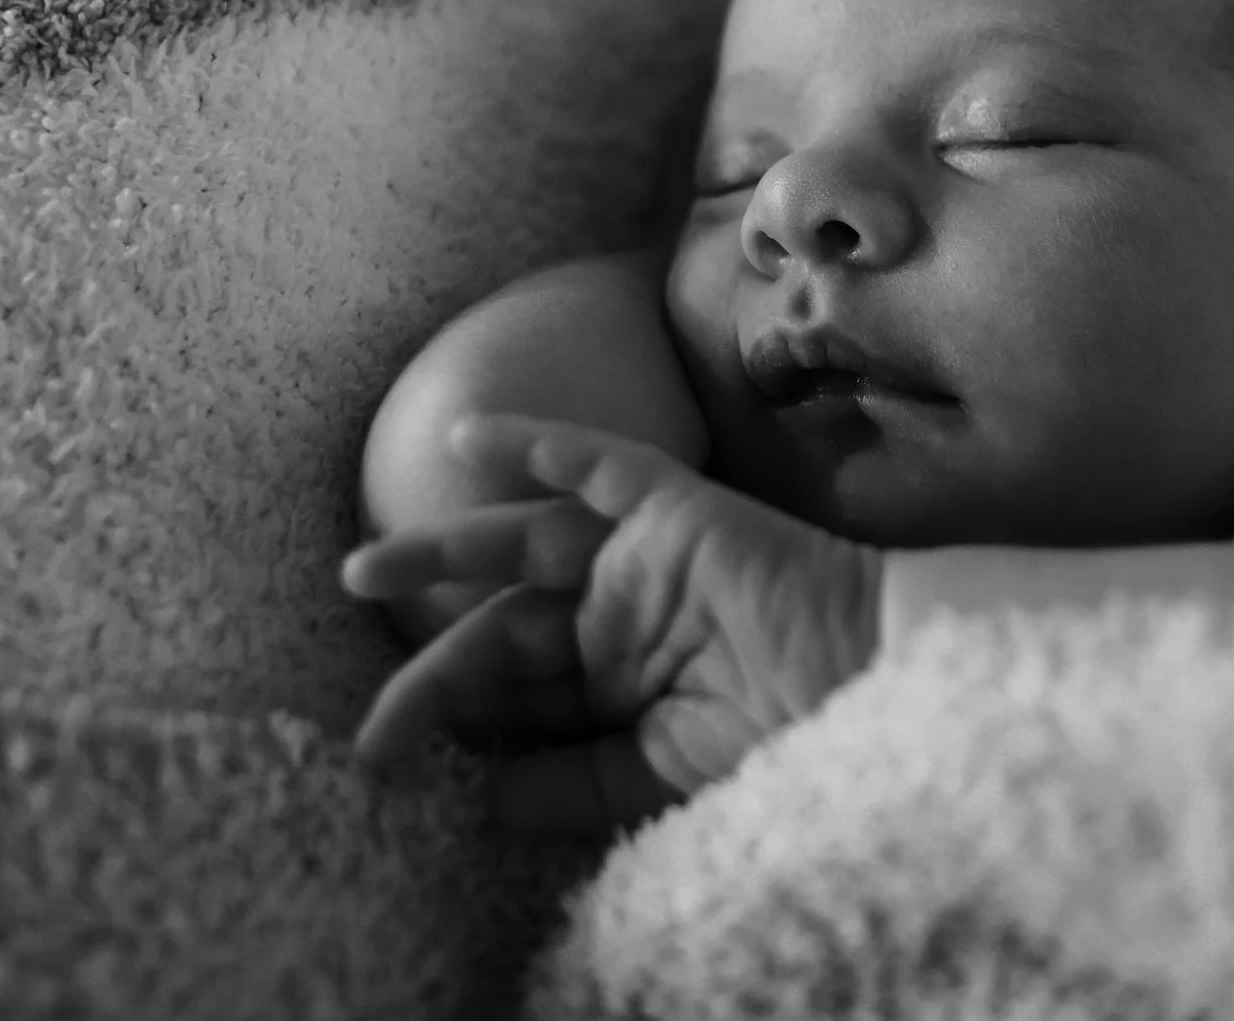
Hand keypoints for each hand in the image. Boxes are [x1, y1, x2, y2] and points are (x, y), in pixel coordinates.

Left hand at [340, 414, 882, 835]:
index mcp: (622, 680)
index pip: (517, 690)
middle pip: (505, 624)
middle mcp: (624, 614)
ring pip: (528, 538)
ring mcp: (648, 558)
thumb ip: (576, 782)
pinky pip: (603, 465)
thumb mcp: (659, 776)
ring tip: (363, 570)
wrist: (869, 683)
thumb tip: (486, 795)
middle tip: (363, 711)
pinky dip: (547, 445)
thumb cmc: (786, 735)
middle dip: (428, 664)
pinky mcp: (677, 510)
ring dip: (444, 547)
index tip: (385, 760)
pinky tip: (472, 439)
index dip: (449, 717)